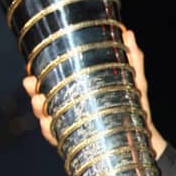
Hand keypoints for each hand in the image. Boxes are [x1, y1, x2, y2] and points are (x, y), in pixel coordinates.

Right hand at [21, 29, 166, 158]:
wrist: (145, 136)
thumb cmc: (134, 104)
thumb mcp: (134, 81)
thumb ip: (133, 60)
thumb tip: (128, 33)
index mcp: (80, 94)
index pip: (53, 85)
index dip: (38, 80)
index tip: (30, 72)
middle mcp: (73, 110)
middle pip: (44, 102)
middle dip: (34, 92)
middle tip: (31, 84)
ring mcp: (75, 126)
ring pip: (48, 119)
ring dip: (39, 111)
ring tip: (38, 102)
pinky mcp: (80, 142)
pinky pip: (59, 138)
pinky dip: (51, 132)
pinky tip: (48, 124)